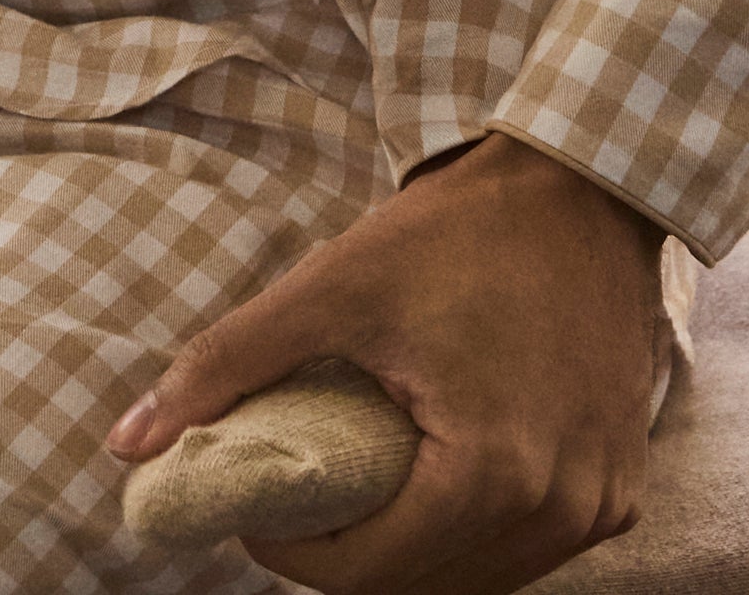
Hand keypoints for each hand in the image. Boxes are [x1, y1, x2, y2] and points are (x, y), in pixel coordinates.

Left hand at [107, 133, 665, 592]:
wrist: (577, 193)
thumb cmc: (454, 235)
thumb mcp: (331, 288)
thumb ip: (227, 363)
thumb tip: (128, 442)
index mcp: (491, 472)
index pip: (370, 571)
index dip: (294, 556)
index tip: (252, 513)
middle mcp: (559, 510)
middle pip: (426, 584)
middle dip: (348, 556)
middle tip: (293, 501)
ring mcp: (599, 505)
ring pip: (481, 576)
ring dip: (411, 552)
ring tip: (352, 490)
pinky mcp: (620, 486)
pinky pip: (531, 546)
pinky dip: (472, 534)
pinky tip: (427, 482)